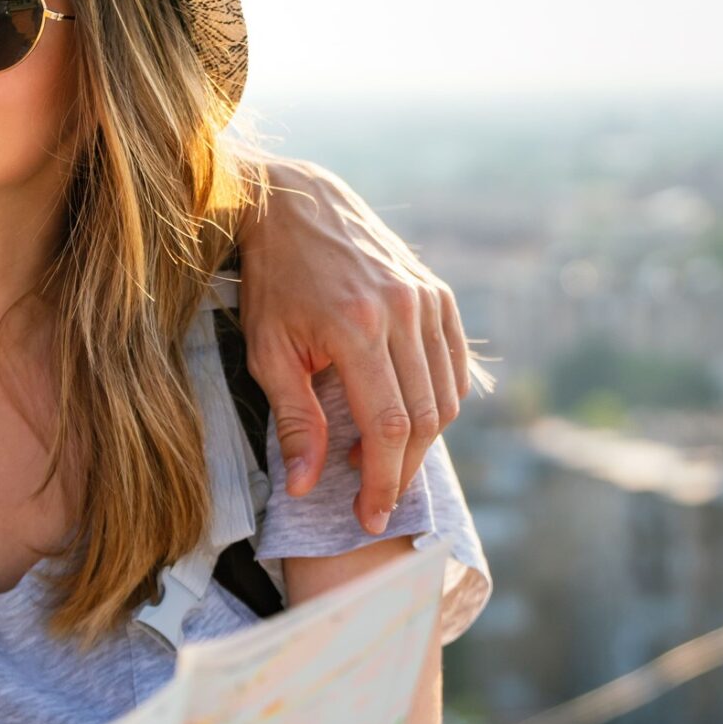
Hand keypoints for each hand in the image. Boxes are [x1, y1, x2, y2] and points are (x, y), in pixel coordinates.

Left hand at [238, 159, 469, 534]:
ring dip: (421, 442)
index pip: (387, 426)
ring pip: (447, 396)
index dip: (382, 481)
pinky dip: (439, 402)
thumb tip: (305, 487)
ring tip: (378, 461)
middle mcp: (402, 311)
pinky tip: (404, 420)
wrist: (296, 206)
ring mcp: (427, 299)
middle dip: (402, 472)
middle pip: (424, 418)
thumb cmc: (274, 282)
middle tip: (375, 502)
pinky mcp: (439, 293)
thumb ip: (294, 420)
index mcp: (356, 326)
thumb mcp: (268, 351)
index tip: (368, 517)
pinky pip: (454, 365)